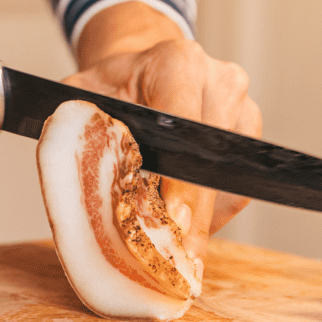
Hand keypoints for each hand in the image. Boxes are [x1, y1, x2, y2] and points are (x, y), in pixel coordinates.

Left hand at [65, 2, 261, 256]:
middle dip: (192, 216)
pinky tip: (181, 232)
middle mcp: (218, 81)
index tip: (174, 220)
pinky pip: (235, 186)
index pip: (183, 127)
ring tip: (174, 253)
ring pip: (228, 180)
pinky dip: (208, 214)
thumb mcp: (78, 96)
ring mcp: (241, 108)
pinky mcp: (249, 137)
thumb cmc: (107, 87)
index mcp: (176, 63)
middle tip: (175, 258)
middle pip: (210, 162)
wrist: (136, 72)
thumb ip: (72, 125)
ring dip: (201, 221)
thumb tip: (72, 172)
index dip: (179, 178)